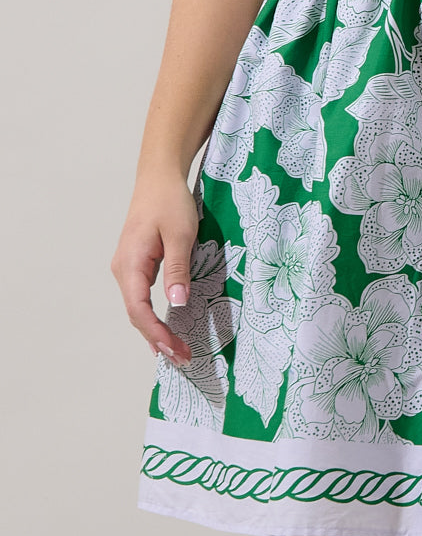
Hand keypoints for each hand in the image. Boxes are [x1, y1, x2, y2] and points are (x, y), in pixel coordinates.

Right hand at [110, 171, 198, 365]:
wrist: (159, 177)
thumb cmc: (170, 202)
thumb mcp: (180, 234)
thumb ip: (177, 269)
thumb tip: (177, 304)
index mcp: (130, 265)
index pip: (139, 310)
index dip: (157, 333)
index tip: (176, 350)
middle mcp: (123, 270)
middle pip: (136, 314)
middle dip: (158, 339)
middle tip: (184, 358)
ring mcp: (128, 268)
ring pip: (138, 308)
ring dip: (156, 330)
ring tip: (177, 351)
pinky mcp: (136, 264)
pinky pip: (141, 297)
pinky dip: (153, 317)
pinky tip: (164, 330)